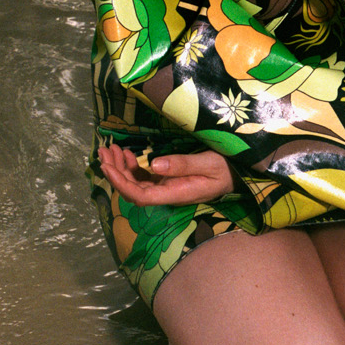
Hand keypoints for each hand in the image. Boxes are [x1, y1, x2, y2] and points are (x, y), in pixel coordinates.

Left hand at [97, 141, 235, 206]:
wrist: (240, 175)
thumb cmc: (229, 169)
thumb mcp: (211, 163)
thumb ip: (184, 165)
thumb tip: (154, 165)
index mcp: (176, 193)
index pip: (140, 195)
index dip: (120, 183)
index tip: (107, 166)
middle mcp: (168, 194)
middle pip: (133, 190)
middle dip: (115, 172)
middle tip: (104, 151)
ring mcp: (167, 187)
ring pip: (136, 183)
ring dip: (121, 168)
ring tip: (110, 149)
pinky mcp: (168, 180)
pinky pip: (144, 178)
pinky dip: (131, 166)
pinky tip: (126, 154)